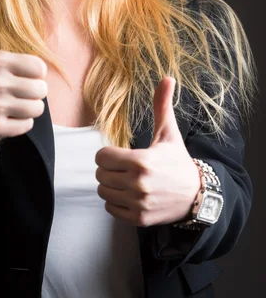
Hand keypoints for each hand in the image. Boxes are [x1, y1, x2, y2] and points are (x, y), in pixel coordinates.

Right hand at [0, 0, 48, 146]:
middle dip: (30, 92)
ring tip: (7, 103)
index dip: (31, 73)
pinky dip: (18, 124)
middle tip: (12, 91)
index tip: (16, 74)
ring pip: (37, 109)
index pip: (40, 68)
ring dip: (25, 109)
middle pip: (41, 90)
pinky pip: (26, 126)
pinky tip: (1, 117)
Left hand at [95, 77, 200, 225]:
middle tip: (124, 168)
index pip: (101, 157)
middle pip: (100, 174)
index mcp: (141, 161)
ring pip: (103, 192)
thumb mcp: (168, 133)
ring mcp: (138, 203)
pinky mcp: (139, 219)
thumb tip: (167, 78)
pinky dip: (116, 202)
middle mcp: (138, 184)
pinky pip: (110, 209)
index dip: (108, 154)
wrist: (196, 194)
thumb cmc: (177, 161)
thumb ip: (162, 106)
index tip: (120, 154)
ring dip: (111, 186)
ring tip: (126, 181)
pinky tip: (130, 195)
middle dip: (109, 169)